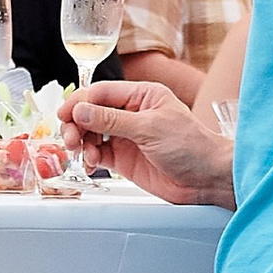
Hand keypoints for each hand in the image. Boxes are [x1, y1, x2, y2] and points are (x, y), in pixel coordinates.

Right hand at [59, 79, 231, 204]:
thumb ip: (112, 120)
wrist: (208, 180)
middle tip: (73, 140)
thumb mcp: (150, 128)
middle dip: (78, 125)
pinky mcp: (124, 159)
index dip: (80, 102)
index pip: (102, 93)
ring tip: (85, 155)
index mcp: (142, 95)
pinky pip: (97, 154)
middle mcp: (132, 113)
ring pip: (91, 134)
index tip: (64, 114)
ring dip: (82, 143)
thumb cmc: (192, 147)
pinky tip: (90, 165)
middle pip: (91, 113)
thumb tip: (81, 110)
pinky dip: (89, 159)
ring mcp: (127, 137)